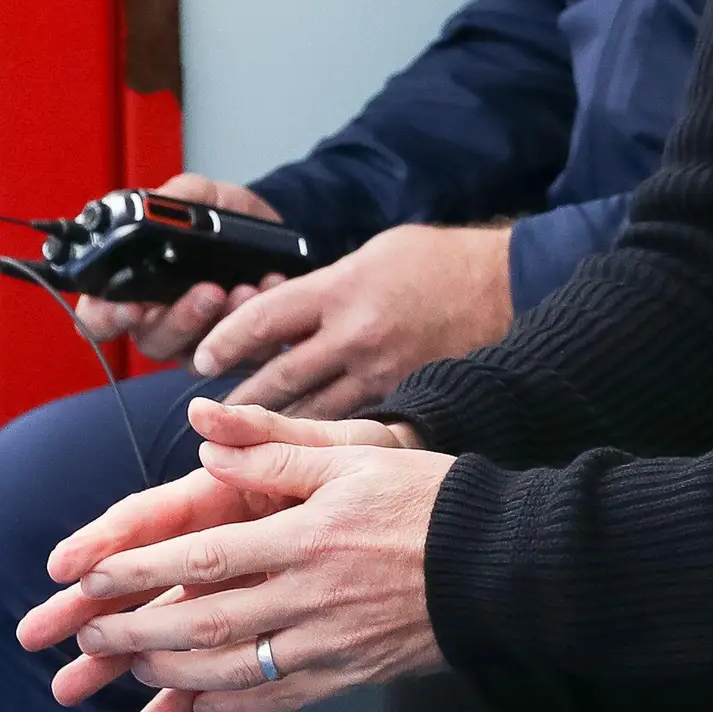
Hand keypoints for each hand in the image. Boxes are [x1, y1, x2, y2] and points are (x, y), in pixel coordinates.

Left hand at [21, 404, 450, 711]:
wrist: (505, 564)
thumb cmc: (433, 500)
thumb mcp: (354, 456)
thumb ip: (274, 450)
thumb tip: (205, 433)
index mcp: (307, 537)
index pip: (203, 558)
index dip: (140, 571)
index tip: (90, 579)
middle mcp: (311, 597)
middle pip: (203, 624)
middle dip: (136, 632)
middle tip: (89, 636)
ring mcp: (330, 643)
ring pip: (231, 669)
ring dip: (171, 672)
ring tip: (133, 665)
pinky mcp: (351, 673)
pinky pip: (279, 698)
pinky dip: (232, 703)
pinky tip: (203, 702)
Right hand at [68, 174, 280, 361]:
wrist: (271, 225)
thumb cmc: (221, 216)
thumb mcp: (198, 194)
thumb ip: (171, 198)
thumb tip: (149, 206)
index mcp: (131, 288)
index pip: (98, 317)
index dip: (105, 319)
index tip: (130, 309)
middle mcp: (157, 320)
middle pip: (151, 340)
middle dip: (180, 319)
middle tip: (209, 291)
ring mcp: (195, 340)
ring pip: (196, 354)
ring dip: (221, 324)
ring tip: (244, 290)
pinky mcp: (235, 349)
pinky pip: (243, 352)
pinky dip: (258, 328)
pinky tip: (268, 289)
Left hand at [193, 223, 513, 417]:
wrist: (509, 286)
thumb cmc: (440, 262)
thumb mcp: (373, 255)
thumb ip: (326, 288)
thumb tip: (282, 313)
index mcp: (342, 289)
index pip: (263, 319)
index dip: (225, 340)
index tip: (203, 358)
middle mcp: (356, 334)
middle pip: (279, 375)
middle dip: (240, 399)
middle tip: (208, 417)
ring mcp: (382, 372)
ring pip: (311, 412)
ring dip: (273, 430)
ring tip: (241, 445)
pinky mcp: (406, 397)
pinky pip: (353, 425)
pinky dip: (323, 442)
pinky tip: (302, 456)